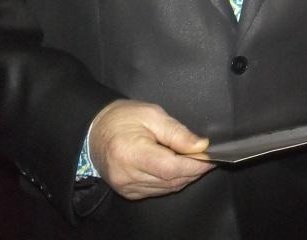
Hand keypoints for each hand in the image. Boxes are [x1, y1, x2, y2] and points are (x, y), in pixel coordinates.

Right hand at [88, 100, 214, 199]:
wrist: (95, 131)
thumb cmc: (123, 118)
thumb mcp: (153, 115)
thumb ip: (178, 133)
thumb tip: (201, 146)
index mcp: (130, 153)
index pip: (170, 168)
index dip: (195, 165)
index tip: (212, 157)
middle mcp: (126, 176)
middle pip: (171, 180)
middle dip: (194, 169)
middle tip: (208, 156)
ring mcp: (126, 187)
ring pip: (167, 188)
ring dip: (186, 175)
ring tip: (195, 159)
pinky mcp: (128, 192)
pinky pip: (158, 190)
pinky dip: (173, 180)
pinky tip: (179, 166)